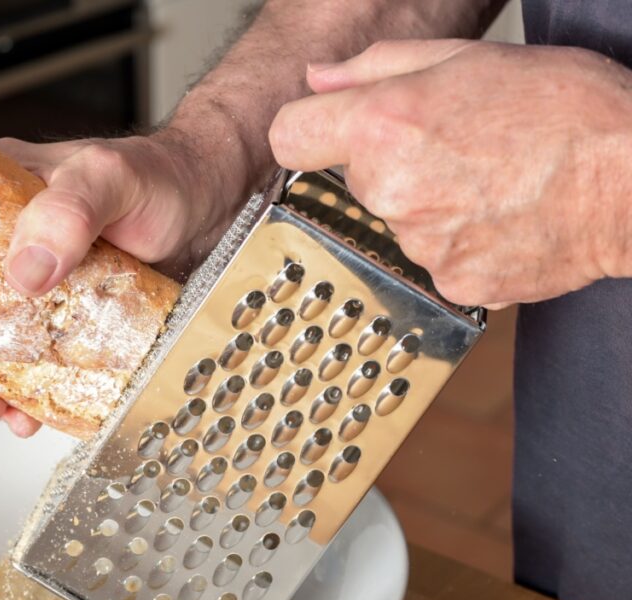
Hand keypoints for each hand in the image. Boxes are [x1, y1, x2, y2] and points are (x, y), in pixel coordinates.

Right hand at [0, 132, 212, 435]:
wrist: (220, 204)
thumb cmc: (166, 176)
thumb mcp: (115, 178)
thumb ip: (69, 212)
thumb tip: (23, 270)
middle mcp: (2, 242)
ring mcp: (30, 286)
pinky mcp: (61, 322)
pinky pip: (19, 367)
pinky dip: (15, 396)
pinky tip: (28, 413)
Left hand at [269, 39, 631, 306]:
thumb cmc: (568, 111)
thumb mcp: (467, 58)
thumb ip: (375, 68)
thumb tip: (319, 80)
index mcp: (384, 127)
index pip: (290, 136)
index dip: (312, 129)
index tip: (334, 130)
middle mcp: (391, 191)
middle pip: (355, 177)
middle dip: (390, 160)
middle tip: (456, 143)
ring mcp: (420, 244)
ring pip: (396, 218)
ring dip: (428, 201)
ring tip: (491, 179)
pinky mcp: (452, 281)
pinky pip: (434, 257)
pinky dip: (459, 240)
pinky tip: (501, 216)